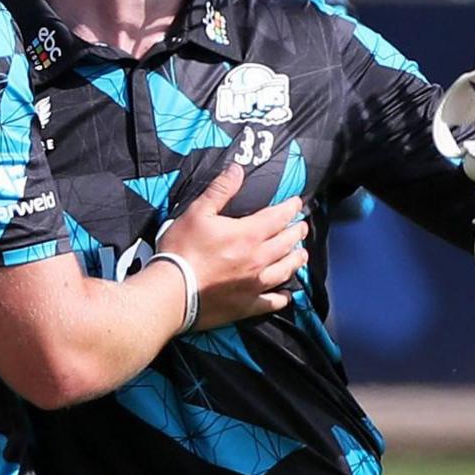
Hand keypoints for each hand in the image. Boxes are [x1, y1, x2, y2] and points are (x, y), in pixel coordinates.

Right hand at [157, 165, 308, 325]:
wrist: (172, 292)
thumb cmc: (182, 250)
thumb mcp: (197, 213)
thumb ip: (220, 190)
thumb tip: (237, 169)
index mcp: (248, 234)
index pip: (278, 217)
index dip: (290, 208)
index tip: (296, 203)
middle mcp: (258, 259)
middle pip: (287, 243)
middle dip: (297, 232)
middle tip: (302, 227)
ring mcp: (255, 284)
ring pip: (286, 270)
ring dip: (296, 261)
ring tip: (302, 255)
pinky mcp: (247, 305)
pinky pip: (273, 302)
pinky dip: (283, 297)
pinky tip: (287, 294)